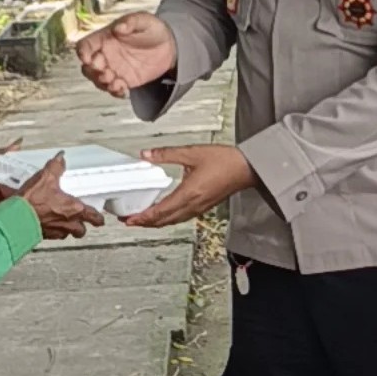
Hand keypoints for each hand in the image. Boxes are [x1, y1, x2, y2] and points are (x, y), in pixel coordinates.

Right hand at [16, 153, 105, 239]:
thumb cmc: (33, 201)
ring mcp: (56, 231)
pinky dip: (53, 230)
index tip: (99, 218)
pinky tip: (48, 222)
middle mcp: (68, 223)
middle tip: (81, 221)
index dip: (98, 218)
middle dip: (82, 226)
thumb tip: (60, 158)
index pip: (94, 218)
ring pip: (68, 234)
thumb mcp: (45, 178)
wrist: (15, 218)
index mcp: (74, 209)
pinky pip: (53, 235)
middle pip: (81, 231)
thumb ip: (55, 167)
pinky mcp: (44, 236)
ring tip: (64, 221)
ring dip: (68, 229)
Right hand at [76, 12, 176, 98]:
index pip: (85, 45)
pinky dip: (115, 92)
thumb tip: (118, 27)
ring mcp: (114, 68)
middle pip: (88, 66)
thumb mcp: (144, 20)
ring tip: (115, 82)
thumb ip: (131, 22)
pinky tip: (123, 90)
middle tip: (105, 71)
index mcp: (105, 38)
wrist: (170, 45)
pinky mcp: (124, 80)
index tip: (87, 58)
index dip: (83, 52)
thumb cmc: (152, 29)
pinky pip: (114, 89)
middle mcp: (105, 54)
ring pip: (98, 80)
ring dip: (103, 83)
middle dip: (93, 71)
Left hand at [122, 145, 256, 226]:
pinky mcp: (204, 206)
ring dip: (156, 222)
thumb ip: (167, 154)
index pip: (159, 212)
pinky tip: (166, 214)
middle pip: (164, 221)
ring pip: (173, 221)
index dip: (142, 217)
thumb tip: (147, 154)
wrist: (247, 168)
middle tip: (130, 221)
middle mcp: (193, 205)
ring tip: (144, 220)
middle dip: (145, 223)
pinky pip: (182, 217)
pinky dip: (169, 219)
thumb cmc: (226, 161)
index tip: (129, 219)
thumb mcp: (192, 153)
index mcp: (188, 194)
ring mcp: (199, 208)